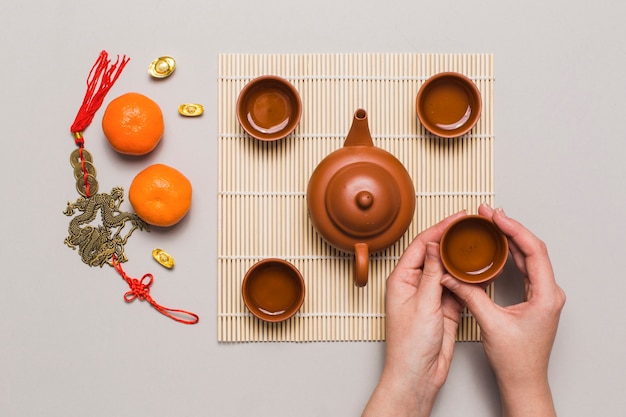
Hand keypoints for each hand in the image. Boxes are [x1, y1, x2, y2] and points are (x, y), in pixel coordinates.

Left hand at [363, 211, 465, 416]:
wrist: (418, 374)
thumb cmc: (410, 345)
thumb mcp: (423, 305)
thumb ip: (431, 274)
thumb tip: (433, 245)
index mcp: (401, 280)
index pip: (420, 245)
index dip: (439, 229)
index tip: (457, 218)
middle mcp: (414, 285)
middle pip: (434, 254)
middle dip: (451, 239)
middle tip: (471, 226)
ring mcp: (430, 296)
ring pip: (447, 270)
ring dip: (460, 258)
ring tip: (477, 243)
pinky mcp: (443, 308)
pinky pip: (456, 287)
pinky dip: (467, 278)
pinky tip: (478, 269)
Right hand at [441, 205, 565, 416]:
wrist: (524, 381)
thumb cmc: (516, 360)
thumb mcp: (489, 323)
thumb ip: (469, 295)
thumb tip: (449, 276)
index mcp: (546, 295)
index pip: (534, 250)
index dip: (513, 229)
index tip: (495, 217)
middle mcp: (549, 292)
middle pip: (532, 248)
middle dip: (509, 228)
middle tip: (487, 214)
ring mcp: (544, 295)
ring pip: (529, 256)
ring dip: (510, 238)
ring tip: (490, 223)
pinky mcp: (535, 298)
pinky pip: (526, 268)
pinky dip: (511, 253)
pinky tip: (498, 246)